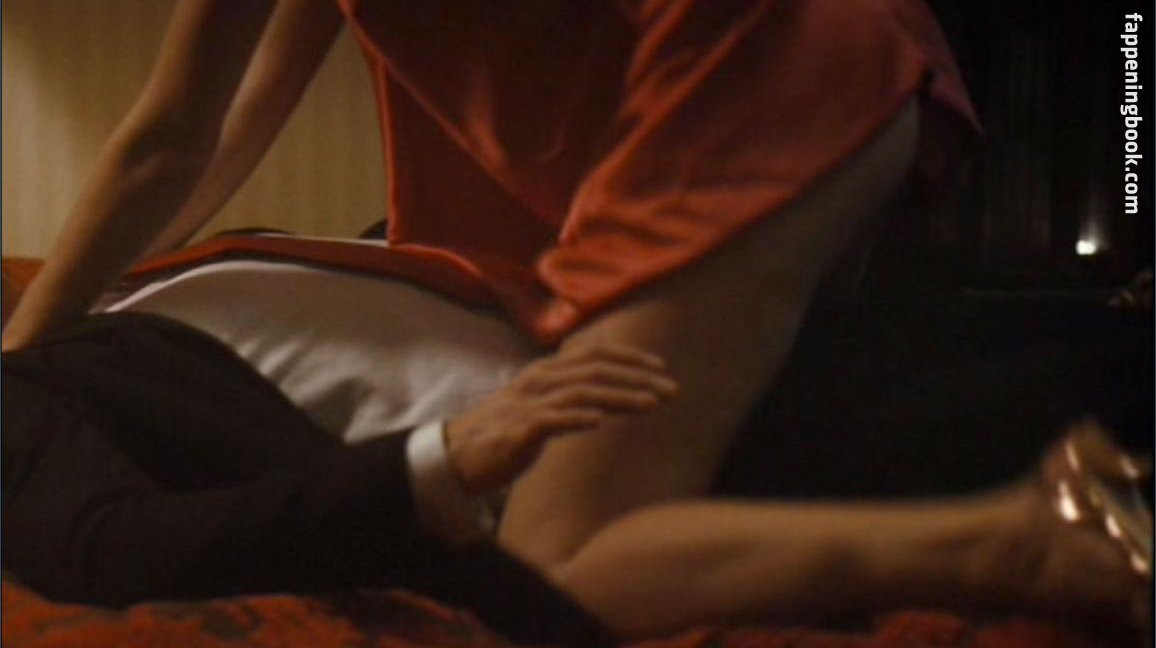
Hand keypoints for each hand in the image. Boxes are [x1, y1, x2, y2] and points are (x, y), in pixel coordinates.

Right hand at [444, 344, 677, 493]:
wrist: (455, 456)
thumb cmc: (502, 432)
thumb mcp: (539, 405)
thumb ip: (569, 394)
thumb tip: (606, 394)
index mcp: (545, 373)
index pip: (593, 354)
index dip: (629, 357)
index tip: (661, 366)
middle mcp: (538, 382)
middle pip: (594, 370)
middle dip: (636, 377)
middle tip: (671, 389)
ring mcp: (526, 406)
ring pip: (580, 393)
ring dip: (619, 396)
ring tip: (650, 403)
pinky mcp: (516, 433)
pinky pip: (549, 421)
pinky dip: (575, 418)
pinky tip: (599, 422)